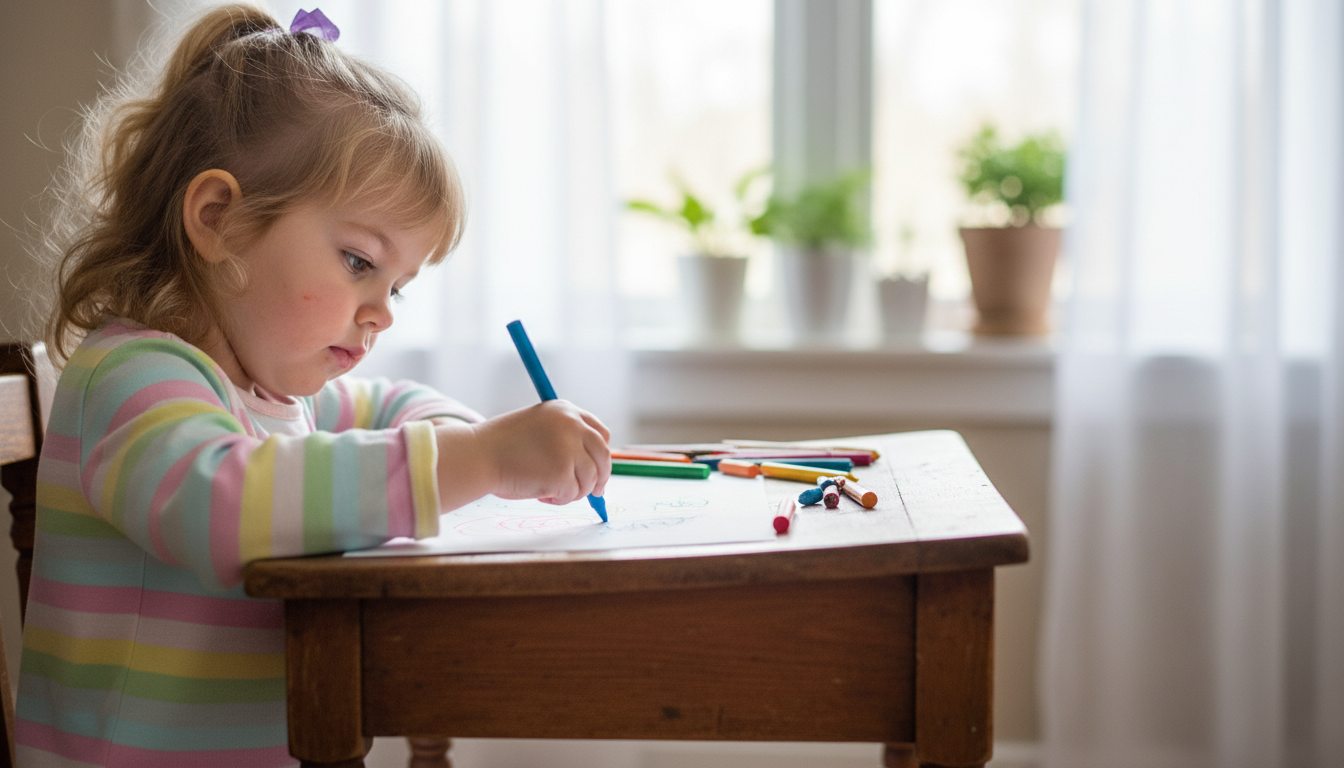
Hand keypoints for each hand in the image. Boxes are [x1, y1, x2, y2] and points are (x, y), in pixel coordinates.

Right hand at [433, 400, 610, 509]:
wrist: (477, 456)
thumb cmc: (500, 447)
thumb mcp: (538, 429)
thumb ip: (563, 439)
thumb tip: (590, 467)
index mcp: (566, 410)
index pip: (600, 433)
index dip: (600, 454)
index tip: (598, 468)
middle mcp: (572, 425)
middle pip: (603, 456)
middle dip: (600, 478)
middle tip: (596, 494)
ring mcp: (570, 449)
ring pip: (590, 480)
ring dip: (573, 491)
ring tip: (545, 489)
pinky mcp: (563, 473)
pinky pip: (573, 494)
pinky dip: (559, 499)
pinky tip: (539, 493)